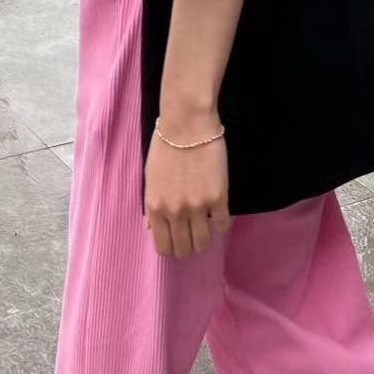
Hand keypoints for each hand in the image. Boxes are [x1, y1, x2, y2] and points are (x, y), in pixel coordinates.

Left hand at [145, 122, 230, 257]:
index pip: (163, 247)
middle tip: (193, 234)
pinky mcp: (218, 198)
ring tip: (206, 227)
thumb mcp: (150, 179)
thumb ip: (151, 206)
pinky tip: (219, 214)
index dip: (171, 248)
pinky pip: (222, 225)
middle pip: (183, 249)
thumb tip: (150, 228)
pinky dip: (221, 224)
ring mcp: (197, 207)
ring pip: (203, 242)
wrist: (187, 124)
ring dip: (205, 238)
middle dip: (188, 245)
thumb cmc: (165, 147)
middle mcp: (174, 212)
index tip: (178, 241)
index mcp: (155, 208)